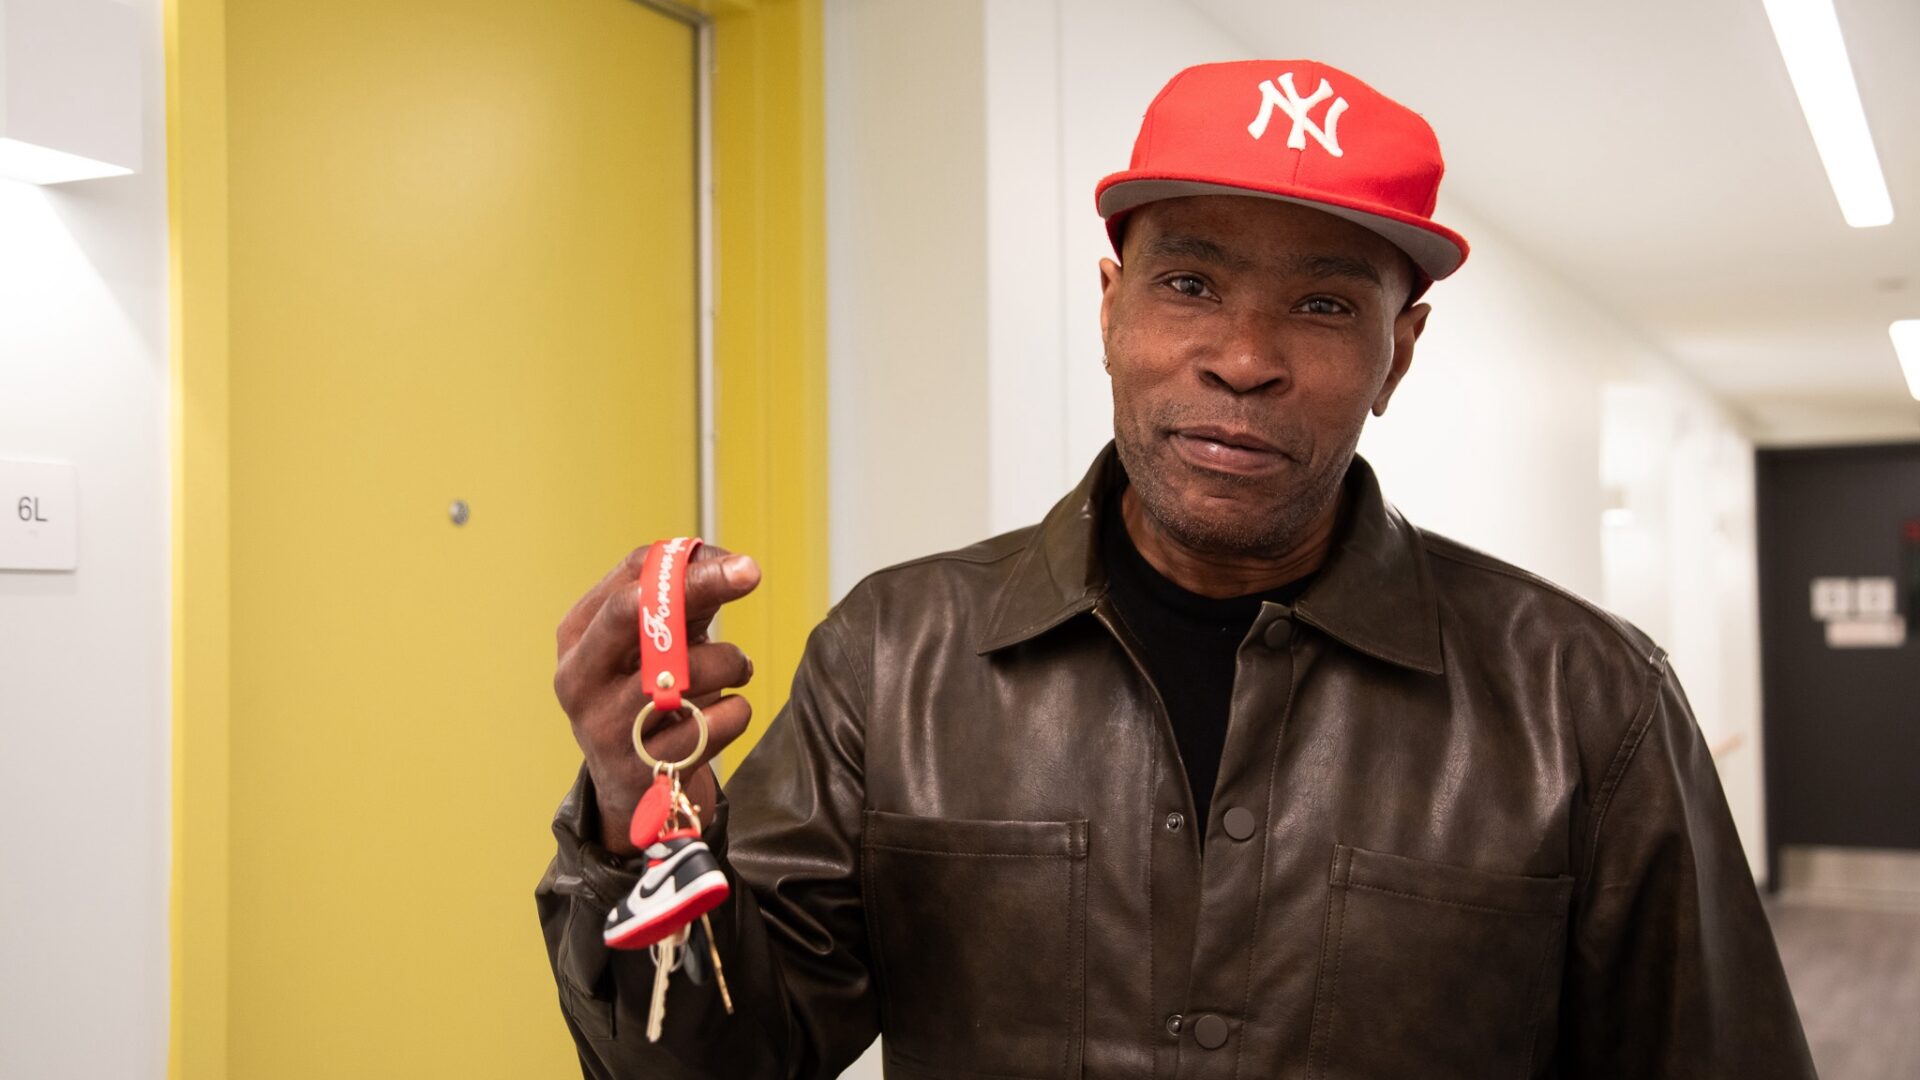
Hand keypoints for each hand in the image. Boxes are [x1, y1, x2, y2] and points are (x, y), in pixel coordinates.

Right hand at [553, 543, 760, 853]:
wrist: (631, 788)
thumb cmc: (646, 696)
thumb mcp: (653, 645)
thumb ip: (685, 601)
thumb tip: (733, 565)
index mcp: (578, 635)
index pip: (628, 580)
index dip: (689, 565)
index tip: (741, 563)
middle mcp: (578, 678)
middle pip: (634, 613)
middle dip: (699, 587)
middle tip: (749, 573)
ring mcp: (603, 727)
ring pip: (683, 671)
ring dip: (729, 663)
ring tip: (734, 670)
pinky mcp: (638, 771)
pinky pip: (710, 725)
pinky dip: (734, 713)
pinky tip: (722, 716)